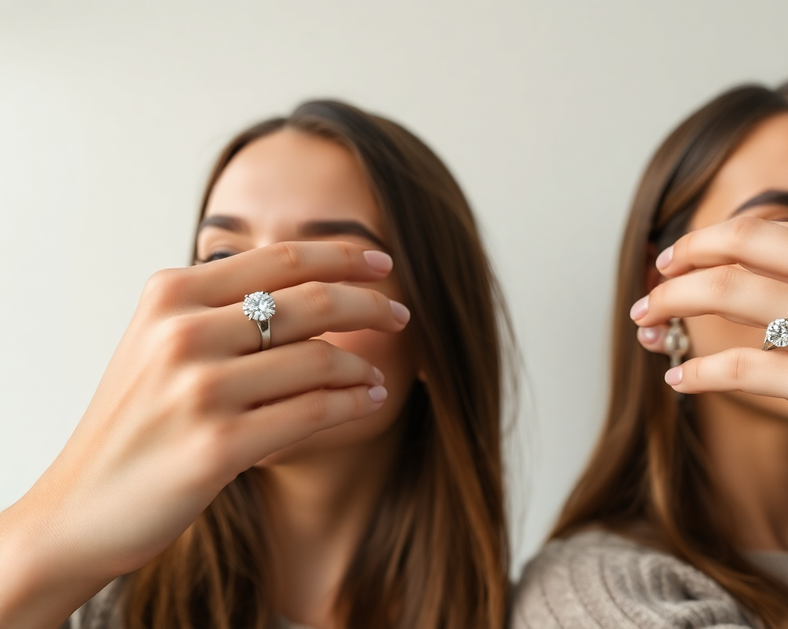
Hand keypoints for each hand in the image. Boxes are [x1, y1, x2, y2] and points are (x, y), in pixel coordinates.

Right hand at [0, 242, 407, 625]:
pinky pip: (315, 412)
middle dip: (370, 305)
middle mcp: (182, 333)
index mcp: (170, 296)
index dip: (343, 255)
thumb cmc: (136, 421)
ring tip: (376, 374)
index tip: (383, 264)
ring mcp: (199, 390)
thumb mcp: (160, 343)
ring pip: (321, 358)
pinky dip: (354, 402)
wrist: (80, 507)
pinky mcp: (218, 446)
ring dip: (364, 365)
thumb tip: (312, 279)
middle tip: (400, 315)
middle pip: (311, 301)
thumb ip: (221, 306)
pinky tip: (368, 400)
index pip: (280, 258)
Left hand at [631, 191, 787, 463]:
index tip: (681, 257)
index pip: (770, 231)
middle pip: (739, 249)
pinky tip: (678, 379)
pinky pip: (740, 368)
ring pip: (727, 298)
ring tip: (645, 322)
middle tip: (650, 282)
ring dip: (672, 306)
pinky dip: (698, 372)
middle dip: (682, 261)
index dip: (714, 241)